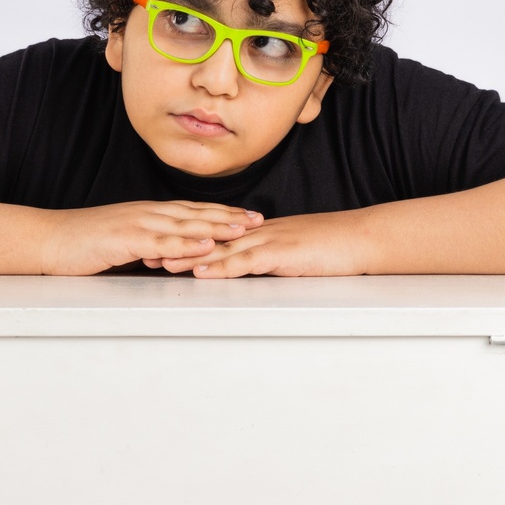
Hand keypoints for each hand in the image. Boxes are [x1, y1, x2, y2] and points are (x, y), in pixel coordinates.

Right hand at [42, 200, 263, 274]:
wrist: (51, 239)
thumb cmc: (84, 243)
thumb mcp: (123, 242)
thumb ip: (148, 246)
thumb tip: (169, 257)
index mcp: (149, 214)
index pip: (193, 211)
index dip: (221, 212)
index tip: (247, 215)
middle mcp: (148, 214)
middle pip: (196, 213)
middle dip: (229, 216)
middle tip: (258, 219)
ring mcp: (139, 224)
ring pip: (185, 225)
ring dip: (216, 226)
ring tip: (243, 229)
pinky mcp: (127, 240)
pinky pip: (162, 242)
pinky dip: (186, 243)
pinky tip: (205, 245)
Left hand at [154, 210, 369, 277]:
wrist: (361, 238)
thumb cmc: (333, 248)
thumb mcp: (294, 253)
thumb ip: (271, 258)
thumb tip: (253, 269)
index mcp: (260, 232)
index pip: (215, 235)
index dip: (186, 239)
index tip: (159, 243)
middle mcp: (258, 233)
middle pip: (210, 239)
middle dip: (177, 245)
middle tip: (144, 250)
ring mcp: (269, 240)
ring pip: (221, 249)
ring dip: (189, 255)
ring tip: (160, 262)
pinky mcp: (281, 254)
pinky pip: (246, 261)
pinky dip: (222, 266)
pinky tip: (202, 271)